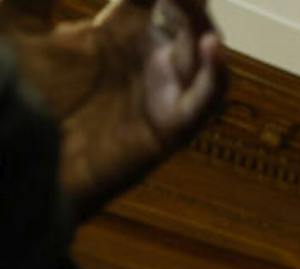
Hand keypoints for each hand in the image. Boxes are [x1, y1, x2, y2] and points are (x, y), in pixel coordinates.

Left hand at [11, 0, 228, 219]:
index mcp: (115, 31)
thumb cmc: (8, 93)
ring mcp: (160, 92)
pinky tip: (209, 46)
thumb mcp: (14, 21)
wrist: (8, 159)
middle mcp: (145, 58)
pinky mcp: (167, 129)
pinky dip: (216, 74)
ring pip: (202, 47)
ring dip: (199, 19)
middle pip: (186, 10)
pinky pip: (206, 101)